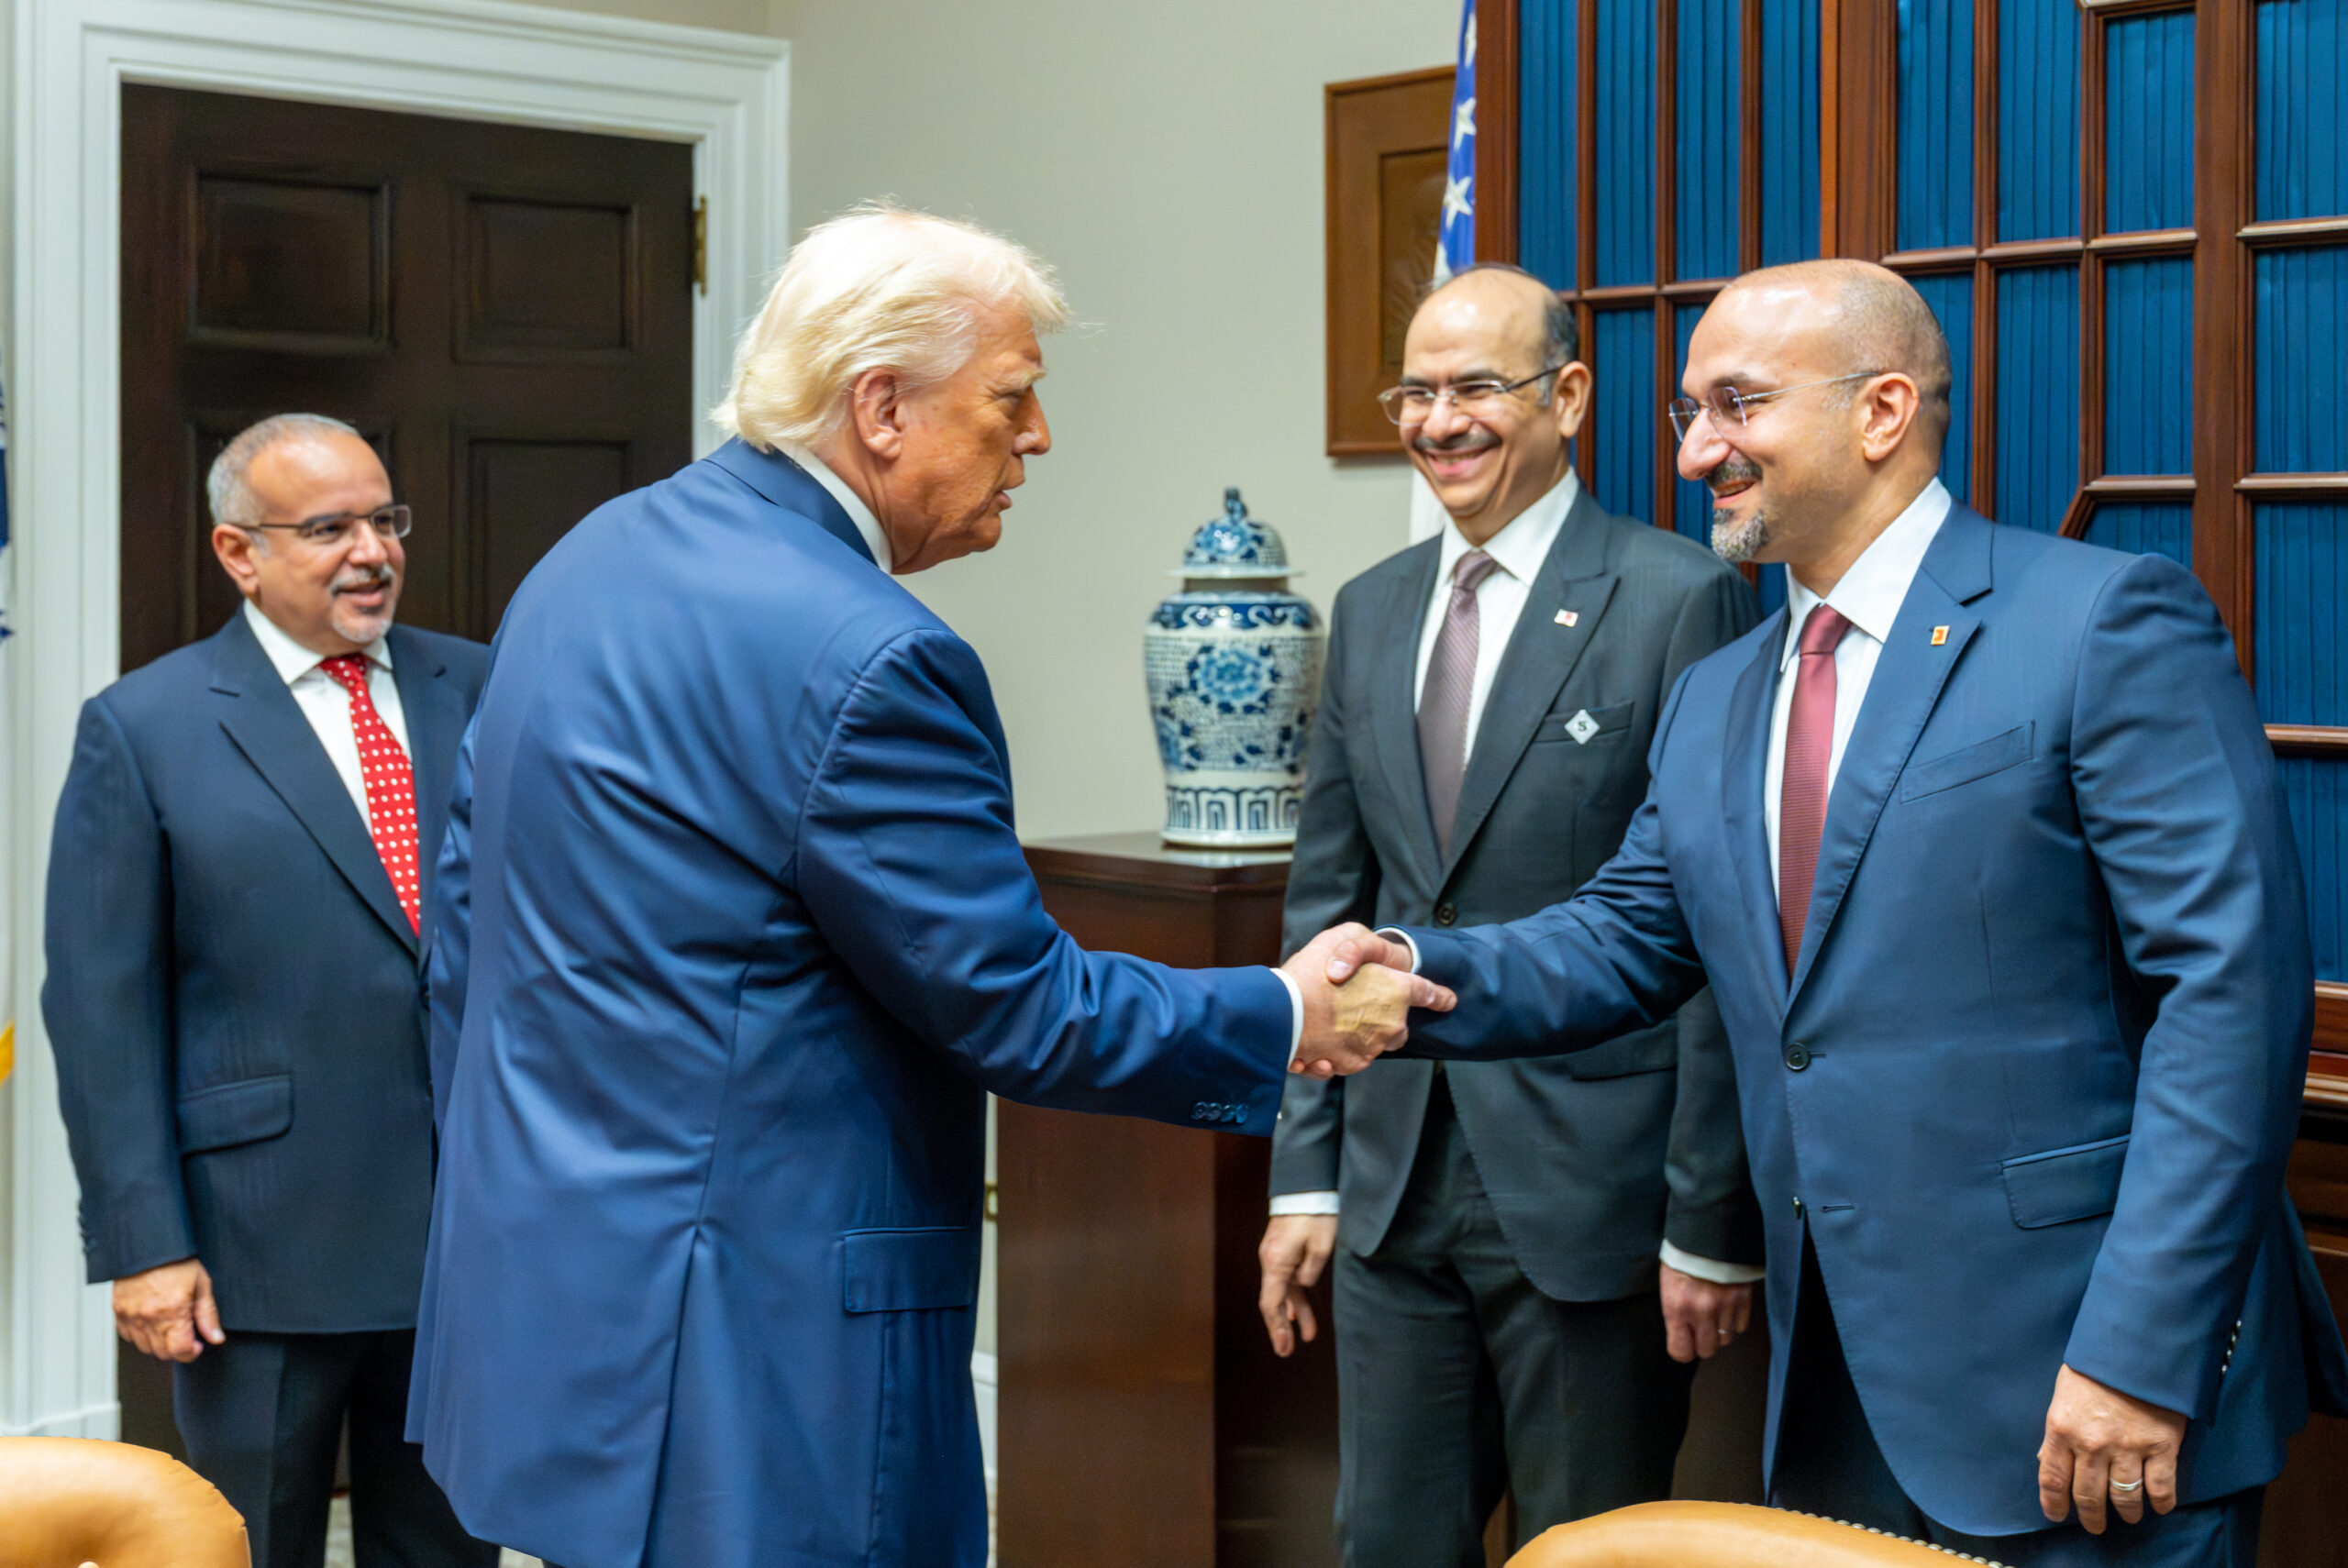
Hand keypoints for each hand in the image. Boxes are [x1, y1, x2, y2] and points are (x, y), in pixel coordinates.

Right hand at [113, 1258, 224, 1362]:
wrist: (146, 1244)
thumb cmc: (175, 1260)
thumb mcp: (201, 1283)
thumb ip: (208, 1314)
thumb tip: (215, 1337)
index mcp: (172, 1311)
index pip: (180, 1351)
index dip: (192, 1352)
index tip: (197, 1344)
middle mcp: (148, 1317)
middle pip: (163, 1353)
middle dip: (177, 1348)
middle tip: (185, 1332)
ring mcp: (130, 1316)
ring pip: (145, 1348)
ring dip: (159, 1343)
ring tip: (169, 1325)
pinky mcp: (118, 1313)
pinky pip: (129, 1337)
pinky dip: (141, 1335)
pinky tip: (152, 1321)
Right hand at [1257, 1214, 1337, 1356]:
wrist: (1307, 1184)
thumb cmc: (1315, 1212)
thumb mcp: (1321, 1245)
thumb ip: (1311, 1271)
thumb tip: (1303, 1284)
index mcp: (1276, 1262)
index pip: (1271, 1303)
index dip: (1277, 1328)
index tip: (1283, 1348)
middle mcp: (1270, 1259)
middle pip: (1274, 1300)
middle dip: (1282, 1326)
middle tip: (1288, 1351)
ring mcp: (1275, 1253)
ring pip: (1283, 1289)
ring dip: (1294, 1311)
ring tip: (1308, 1334)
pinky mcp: (1282, 1247)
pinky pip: (1287, 1277)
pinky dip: (1294, 1294)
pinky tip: (1299, 1309)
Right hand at [1283, 924, 1453, 1077]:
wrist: (1284, 1011)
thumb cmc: (1311, 971)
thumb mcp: (1340, 938)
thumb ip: (1358, 947)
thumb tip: (1358, 963)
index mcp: (1397, 990)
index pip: (1427, 992)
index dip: (1438, 996)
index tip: (1448, 1000)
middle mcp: (1392, 1022)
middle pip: (1398, 1025)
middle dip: (1383, 1019)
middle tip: (1354, 1007)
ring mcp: (1373, 1046)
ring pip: (1373, 1043)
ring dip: (1355, 1035)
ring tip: (1324, 1024)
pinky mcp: (1352, 1064)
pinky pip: (1350, 1059)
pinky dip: (1337, 1053)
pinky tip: (1315, 1042)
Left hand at [1659, 1264, 1753, 1362]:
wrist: (1706, 1232)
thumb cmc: (1682, 1259)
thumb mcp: (1668, 1289)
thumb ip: (1676, 1316)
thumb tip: (1685, 1340)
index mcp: (1677, 1308)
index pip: (1681, 1351)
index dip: (1683, 1350)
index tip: (1685, 1343)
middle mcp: (1701, 1310)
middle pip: (1707, 1350)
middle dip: (1703, 1343)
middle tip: (1700, 1329)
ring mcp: (1724, 1305)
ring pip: (1726, 1339)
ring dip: (1720, 1331)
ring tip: (1713, 1313)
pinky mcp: (1743, 1299)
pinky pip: (1741, 1326)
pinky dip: (1734, 1321)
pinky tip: (1726, 1307)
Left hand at [2037, 1364, 2184, 1531]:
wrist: (2136, 1346)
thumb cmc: (2095, 1367)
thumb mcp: (2063, 1395)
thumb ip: (2057, 1431)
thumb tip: (2048, 1461)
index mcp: (2062, 1429)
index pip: (2053, 1479)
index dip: (2054, 1503)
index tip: (2056, 1515)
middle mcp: (2092, 1444)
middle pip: (2089, 1495)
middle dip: (2091, 1516)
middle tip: (2095, 1526)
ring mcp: (2128, 1448)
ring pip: (2124, 1497)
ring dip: (2126, 1512)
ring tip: (2127, 1516)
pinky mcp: (2161, 1446)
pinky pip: (2161, 1487)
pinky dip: (2161, 1502)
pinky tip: (2159, 1506)